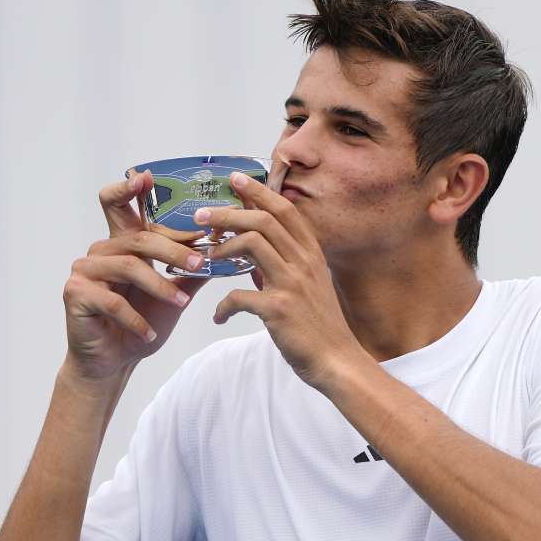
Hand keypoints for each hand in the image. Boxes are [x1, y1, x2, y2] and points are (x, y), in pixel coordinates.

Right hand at [61, 170, 210, 379]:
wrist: (115, 360)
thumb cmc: (143, 323)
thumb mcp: (175, 295)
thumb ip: (192, 271)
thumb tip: (224, 250)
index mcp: (122, 243)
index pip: (122, 205)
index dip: (130, 188)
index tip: (147, 176)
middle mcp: (102, 250)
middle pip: (139, 237)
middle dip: (174, 251)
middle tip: (200, 263)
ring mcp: (85, 269)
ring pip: (129, 266)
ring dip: (160, 287)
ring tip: (181, 305)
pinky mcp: (75, 293)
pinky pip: (113, 301)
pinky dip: (136, 320)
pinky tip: (149, 334)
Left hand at [195, 171, 366, 389]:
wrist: (337, 361)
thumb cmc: (321, 327)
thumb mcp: (309, 288)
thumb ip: (282, 269)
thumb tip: (252, 259)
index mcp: (311, 255)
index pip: (285, 210)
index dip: (259, 191)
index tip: (236, 179)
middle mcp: (304, 263)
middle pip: (263, 220)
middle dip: (228, 212)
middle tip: (202, 215)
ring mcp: (292, 285)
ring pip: (251, 244)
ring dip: (222, 247)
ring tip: (207, 256)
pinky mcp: (279, 310)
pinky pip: (238, 296)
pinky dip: (223, 306)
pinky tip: (219, 316)